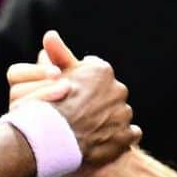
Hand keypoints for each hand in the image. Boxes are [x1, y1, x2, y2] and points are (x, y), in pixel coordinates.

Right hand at [8, 31, 139, 172]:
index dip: (83, 83)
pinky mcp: (126, 135)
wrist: (51, 140)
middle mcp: (117, 88)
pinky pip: (129, 133)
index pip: (96, 72)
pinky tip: (102, 141)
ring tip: (87, 131)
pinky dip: (118, 137)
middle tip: (78, 115)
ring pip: (118, 113)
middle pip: (108, 93)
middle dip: (97, 102)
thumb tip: (50, 35)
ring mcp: (123, 113)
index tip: (72, 92)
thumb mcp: (48, 74)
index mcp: (101, 70)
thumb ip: (56, 54)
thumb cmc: (46, 105)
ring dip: (108, 120)